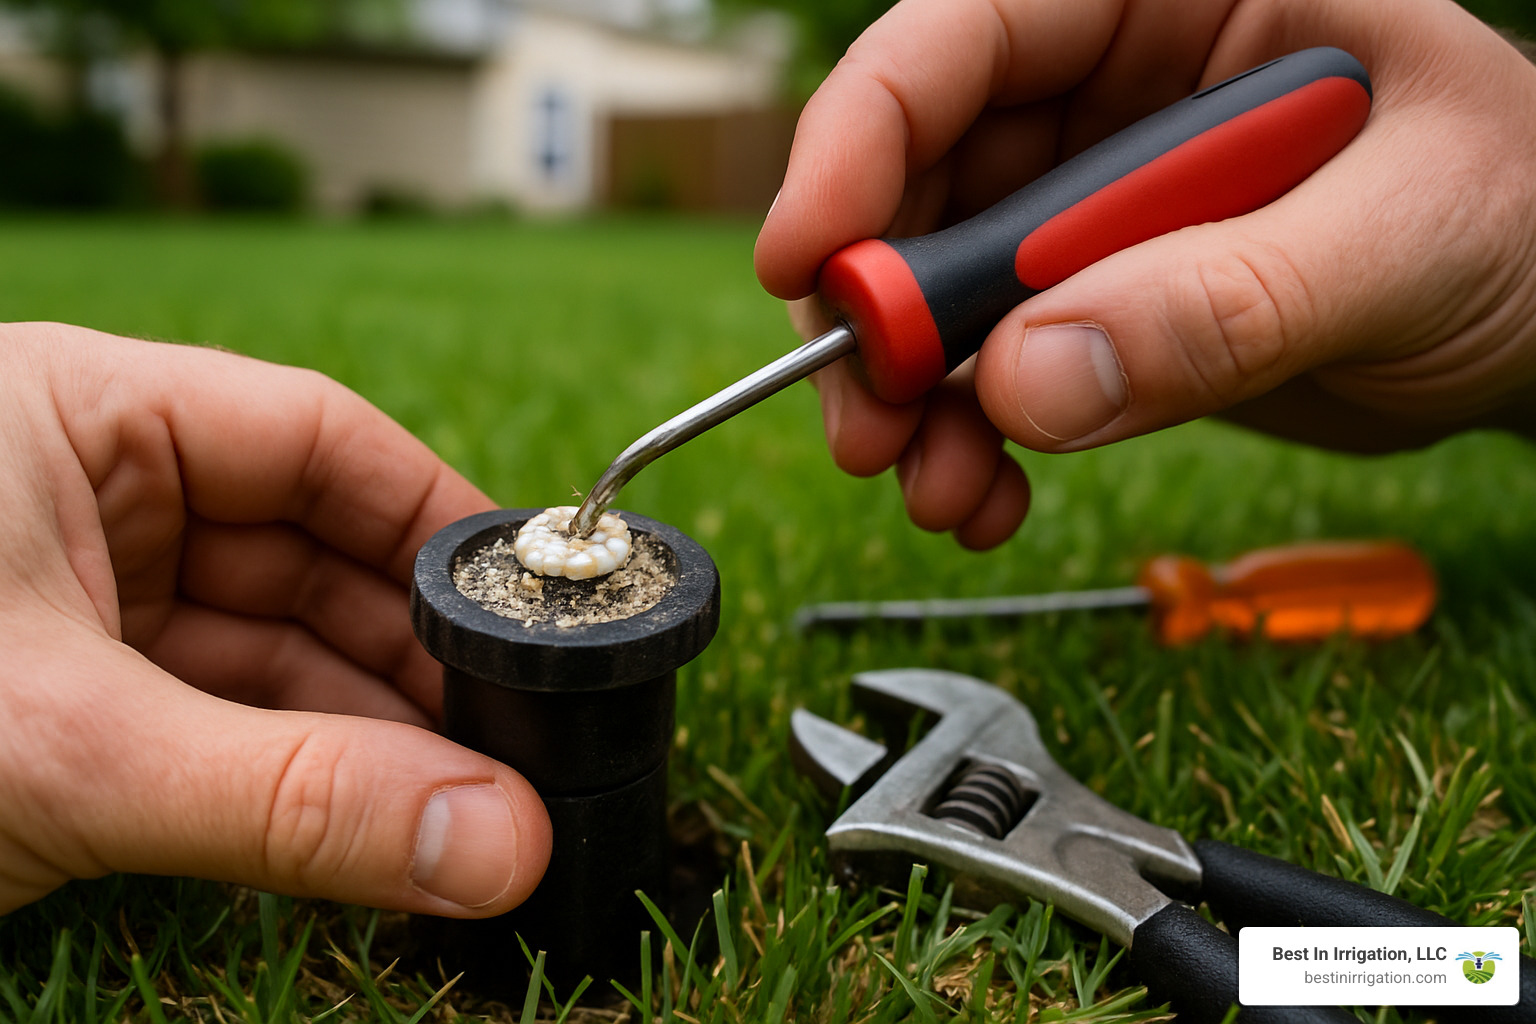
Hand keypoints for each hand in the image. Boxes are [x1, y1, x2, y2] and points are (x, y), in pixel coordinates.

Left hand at [0, 323, 550, 916]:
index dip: (432, 519)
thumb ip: (295, 797)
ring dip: (367, 738)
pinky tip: (378, 830)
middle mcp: (85, 498)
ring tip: (470, 812)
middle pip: (307, 555)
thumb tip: (497, 842)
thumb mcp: (66, 748)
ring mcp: (75, 610)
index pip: (312, 439)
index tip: (534, 606)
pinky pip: (218, 731)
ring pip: (269, 656)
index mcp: (75, 417)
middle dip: (412, 659)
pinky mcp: (63, 712)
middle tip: (520, 746)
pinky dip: (298, 782)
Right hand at [756, 0, 1535, 546]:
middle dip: (878, 312)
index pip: (967, 35)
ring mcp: (1094, 203)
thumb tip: (1023, 383)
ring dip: (916, 401)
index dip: (858, 139)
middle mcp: (1112, 86)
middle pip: (920, 175)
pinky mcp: (1098, 301)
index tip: (808, 262)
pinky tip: (992, 495)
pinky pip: (992, 366)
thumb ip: (1225, 302)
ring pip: (940, 289)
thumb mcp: (1407, 235)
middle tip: (870, 428)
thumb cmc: (1525, 220)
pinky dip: (972, 439)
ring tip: (942, 492)